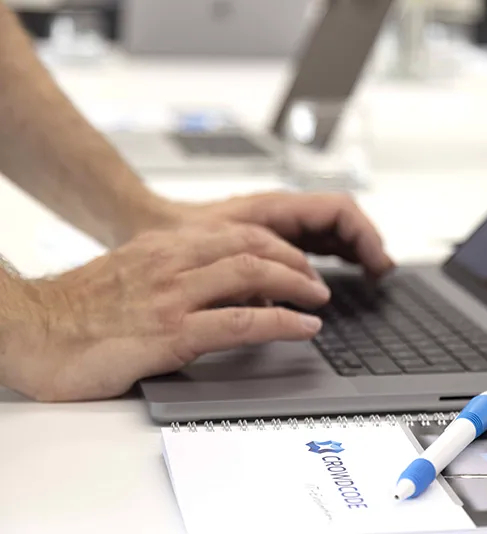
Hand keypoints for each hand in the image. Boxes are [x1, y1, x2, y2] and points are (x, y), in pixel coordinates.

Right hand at [0, 224, 330, 401]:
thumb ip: (175, 273)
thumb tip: (220, 287)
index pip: (238, 235)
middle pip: (254, 247)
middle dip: (295, 262)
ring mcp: (173, 296)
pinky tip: (304, 327)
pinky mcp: (171, 332)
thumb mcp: (131, 274)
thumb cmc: (75, 309)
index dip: (277, 247)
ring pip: (254, 275)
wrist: (28, 329)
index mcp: (164, 247)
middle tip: (316, 281)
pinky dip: (282, 322)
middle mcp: (172, 262)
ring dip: (298, 286)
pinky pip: (242, 322)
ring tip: (319, 299)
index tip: (297, 262)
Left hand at [160, 192, 394, 277]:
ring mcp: (274, 222)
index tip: (377, 264)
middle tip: (381, 274)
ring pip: (328, 230)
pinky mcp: (266, 236)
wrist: (138, 222)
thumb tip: (296, 294)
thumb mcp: (215, 254)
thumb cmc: (170, 231)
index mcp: (272, 207)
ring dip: (352, 251)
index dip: (365, 236)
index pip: (339, 210)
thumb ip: (258, 272)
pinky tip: (334, 277)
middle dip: (366, 244)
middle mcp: (278, 211)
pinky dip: (332, 256)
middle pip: (341, 219)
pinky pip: (311, 242)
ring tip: (369, 276)